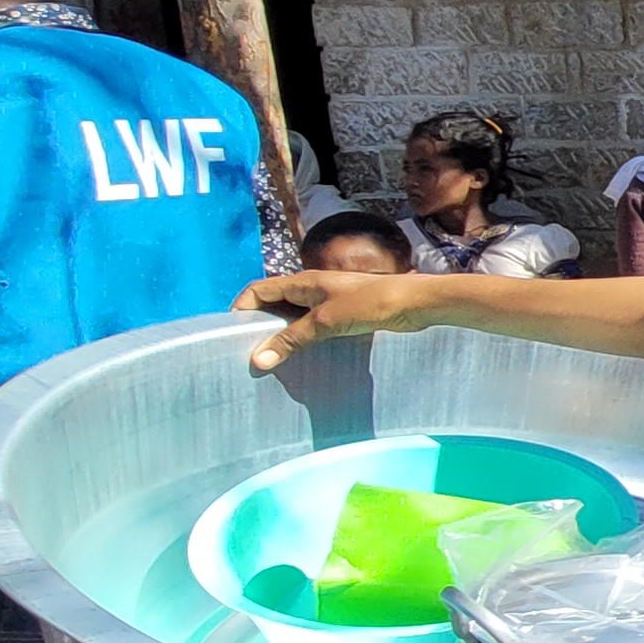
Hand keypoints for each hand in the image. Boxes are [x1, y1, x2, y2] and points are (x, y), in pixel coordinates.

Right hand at [240, 270, 434, 373]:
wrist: (414, 303)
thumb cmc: (370, 303)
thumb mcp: (326, 322)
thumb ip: (292, 339)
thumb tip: (258, 359)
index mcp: (303, 282)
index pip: (259, 289)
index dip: (241, 308)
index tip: (230, 334)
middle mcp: (312, 289)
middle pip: (274, 304)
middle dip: (259, 325)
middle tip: (248, 352)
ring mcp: (328, 302)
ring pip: (294, 318)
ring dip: (282, 335)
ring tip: (271, 360)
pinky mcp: (343, 316)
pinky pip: (313, 327)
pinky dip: (303, 340)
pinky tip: (303, 359)